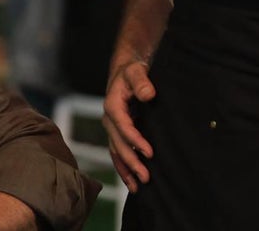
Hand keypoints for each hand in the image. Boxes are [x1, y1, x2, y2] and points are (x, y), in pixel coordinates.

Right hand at [102, 59, 156, 191]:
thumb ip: (142, 82)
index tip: (150, 152)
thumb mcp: (137, 71)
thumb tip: (148, 94)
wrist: (124, 72)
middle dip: (131, 162)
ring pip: (116, 152)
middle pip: (118, 144)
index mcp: (113, 105)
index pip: (123, 126)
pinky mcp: (116, 133)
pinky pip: (117, 153)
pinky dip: (123, 168)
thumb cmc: (132, 71)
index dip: (135, 140)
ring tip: (137, 187)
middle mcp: (108, 119)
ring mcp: (111, 128)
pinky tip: (131, 181)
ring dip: (126, 170)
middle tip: (146, 177)